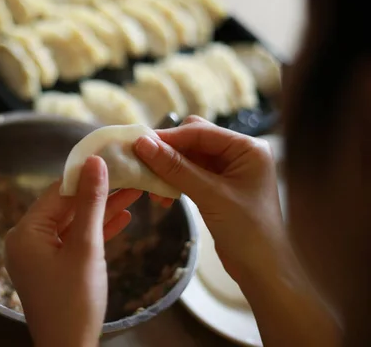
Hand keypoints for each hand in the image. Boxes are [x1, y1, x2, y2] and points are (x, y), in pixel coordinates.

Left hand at [5, 156, 141, 346]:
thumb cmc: (75, 301)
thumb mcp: (86, 248)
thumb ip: (91, 203)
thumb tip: (95, 162)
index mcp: (25, 232)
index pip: (58, 192)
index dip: (86, 173)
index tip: (112, 157)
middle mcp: (27, 239)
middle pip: (66, 206)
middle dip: (99, 192)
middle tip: (128, 174)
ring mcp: (40, 254)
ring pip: (74, 223)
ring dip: (102, 210)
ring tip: (134, 191)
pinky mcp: (54, 266)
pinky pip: (75, 241)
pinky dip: (96, 231)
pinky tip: (123, 217)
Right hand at [133, 116, 283, 279]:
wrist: (263, 271)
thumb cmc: (247, 231)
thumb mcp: (210, 196)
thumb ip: (176, 168)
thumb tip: (143, 143)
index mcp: (247, 148)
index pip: (201, 132)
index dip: (169, 137)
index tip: (139, 144)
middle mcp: (239, 154)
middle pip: (194, 140)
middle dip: (168, 153)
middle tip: (143, 165)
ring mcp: (229, 171)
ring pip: (189, 158)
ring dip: (169, 170)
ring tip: (152, 188)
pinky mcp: (219, 187)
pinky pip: (190, 175)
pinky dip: (175, 182)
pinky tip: (163, 197)